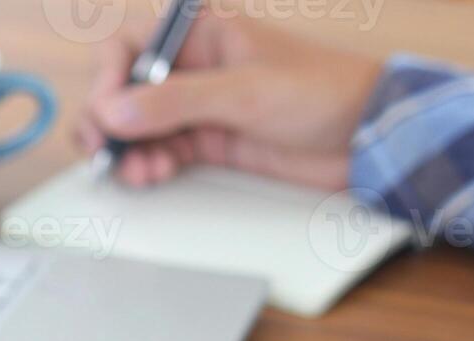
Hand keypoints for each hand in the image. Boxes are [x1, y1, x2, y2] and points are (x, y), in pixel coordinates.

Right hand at [78, 4, 382, 188]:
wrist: (367, 136)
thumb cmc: (323, 91)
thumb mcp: (245, 91)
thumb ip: (177, 100)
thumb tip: (116, 110)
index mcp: (200, 32)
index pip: (129, 48)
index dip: (107, 80)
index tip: (107, 114)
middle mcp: (192, 67)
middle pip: (123, 90)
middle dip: (108, 121)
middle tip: (105, 150)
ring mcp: (198, 107)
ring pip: (137, 127)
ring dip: (128, 150)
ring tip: (137, 171)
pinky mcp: (208, 142)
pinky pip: (160, 151)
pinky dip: (148, 165)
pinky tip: (154, 174)